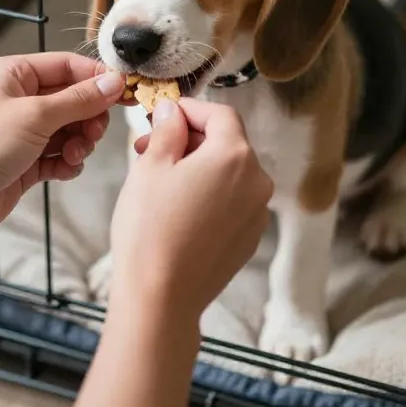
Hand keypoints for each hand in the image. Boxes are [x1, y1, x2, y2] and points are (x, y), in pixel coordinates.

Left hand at [0, 53, 123, 237]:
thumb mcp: (36, 116)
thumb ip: (79, 99)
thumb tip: (114, 83)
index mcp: (13, 74)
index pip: (66, 65)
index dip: (97, 79)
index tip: (124, 94)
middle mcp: (17, 98)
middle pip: (72, 98)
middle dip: (88, 117)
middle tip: (93, 133)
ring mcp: (21, 130)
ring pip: (69, 128)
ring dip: (79, 142)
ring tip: (73, 156)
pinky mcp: (25, 160)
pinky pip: (59, 154)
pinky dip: (67, 162)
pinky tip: (64, 170)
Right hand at [107, 99, 273, 328]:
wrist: (162, 297)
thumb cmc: (150, 229)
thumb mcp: (150, 167)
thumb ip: (167, 130)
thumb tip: (173, 111)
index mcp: (234, 155)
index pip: (219, 114)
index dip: (189, 110)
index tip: (162, 116)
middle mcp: (257, 181)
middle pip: (227, 143)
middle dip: (189, 140)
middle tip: (148, 149)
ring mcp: (257, 212)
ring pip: (229, 174)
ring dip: (199, 167)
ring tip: (160, 181)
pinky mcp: (250, 238)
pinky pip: (232, 202)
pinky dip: (210, 195)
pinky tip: (178, 210)